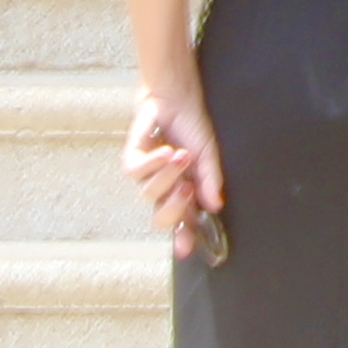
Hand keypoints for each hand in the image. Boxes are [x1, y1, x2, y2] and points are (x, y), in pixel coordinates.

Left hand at [127, 81, 226, 247]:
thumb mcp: (208, 154)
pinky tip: (165, 150)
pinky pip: (135, 172)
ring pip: (149, 194)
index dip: (184, 237)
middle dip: (174, 209)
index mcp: (184, 192)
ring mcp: (147, 176)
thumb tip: (215, 206)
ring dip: (167, 176)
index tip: (185, 250)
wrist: (176, 97)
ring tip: (181, 155)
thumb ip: (210, 181)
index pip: (183, 222)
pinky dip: (151, 163)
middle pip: (161, 218)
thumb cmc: (192, 125)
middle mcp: (164, 188)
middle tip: (188, 190)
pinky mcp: (132, 158)